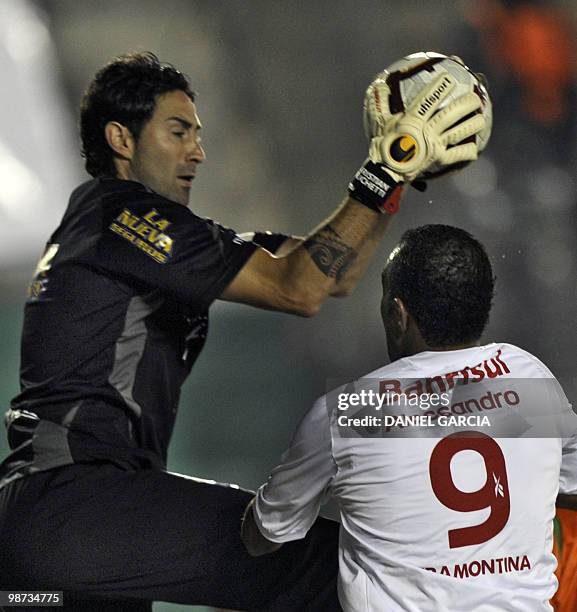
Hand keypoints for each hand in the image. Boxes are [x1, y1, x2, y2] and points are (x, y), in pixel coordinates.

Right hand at [364, 72, 485, 181]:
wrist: (387, 174)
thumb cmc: (382, 146)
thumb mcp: (379, 123)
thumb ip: (379, 102)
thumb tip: (380, 82)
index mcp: (413, 121)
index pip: (429, 100)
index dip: (441, 87)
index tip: (450, 77)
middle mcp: (428, 131)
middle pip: (452, 114)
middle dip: (466, 104)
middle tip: (475, 98)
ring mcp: (436, 146)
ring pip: (460, 132)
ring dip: (473, 125)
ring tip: (481, 119)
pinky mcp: (440, 160)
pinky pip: (458, 155)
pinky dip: (468, 151)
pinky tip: (474, 149)